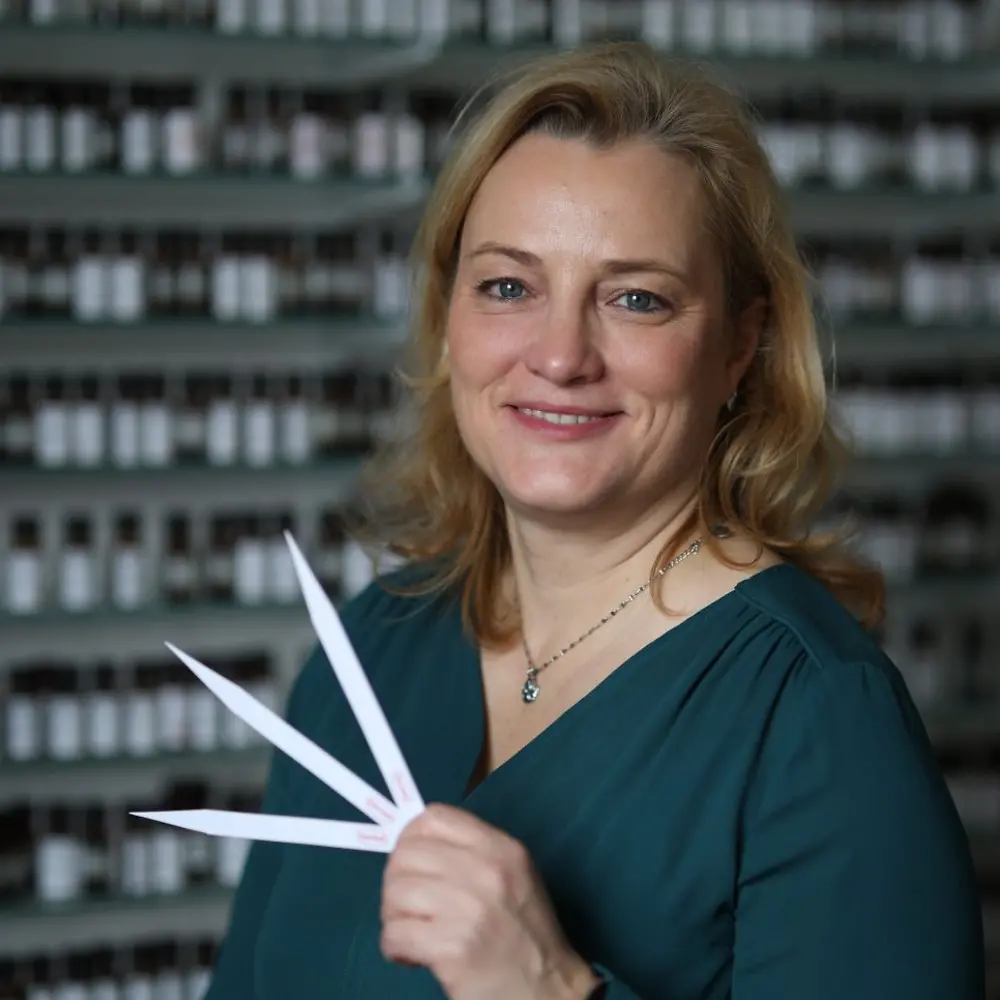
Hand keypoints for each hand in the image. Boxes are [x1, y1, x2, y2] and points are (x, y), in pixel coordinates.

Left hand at [379, 803, 599, 999]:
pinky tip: (414, 957)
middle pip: (406, 854)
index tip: (411, 865)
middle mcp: (485, 870)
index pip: (434, 818)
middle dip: (395, 882)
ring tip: (412, 933)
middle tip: (407, 908)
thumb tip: (413, 845)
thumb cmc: (526, 934)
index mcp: (499, 847)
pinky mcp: (453, 947)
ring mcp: (468, 907)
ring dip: (393, 917)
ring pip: (395, 892)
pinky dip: (395, 948)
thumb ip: (470, 854)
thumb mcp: (512, 876)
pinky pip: (395, 933)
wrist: (548, 991)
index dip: (411, 839)